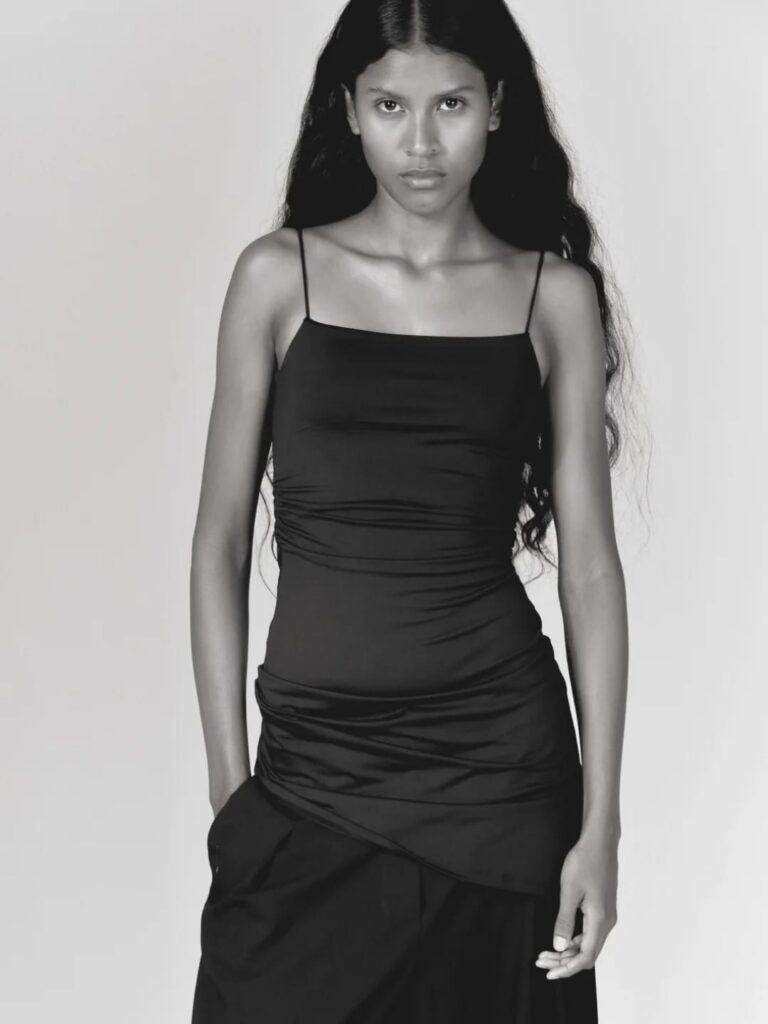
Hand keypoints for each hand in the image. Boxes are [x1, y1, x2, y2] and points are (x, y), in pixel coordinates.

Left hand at [534, 831, 618, 979]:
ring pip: (588, 944)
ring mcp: (606, 916)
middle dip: (564, 962)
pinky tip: (560, 938)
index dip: (567, 969)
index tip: (549, 973)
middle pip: (587, 954)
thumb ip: (564, 920)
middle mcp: (607, 922)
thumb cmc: (584, 862)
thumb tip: (559, 947)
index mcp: (600, 920)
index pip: (586, 957)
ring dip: (568, 951)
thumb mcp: (569, 890)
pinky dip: (575, 940)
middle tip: (541, 962)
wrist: (600, 842)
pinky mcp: (603, 909)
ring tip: (546, 953)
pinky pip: (590, 933)